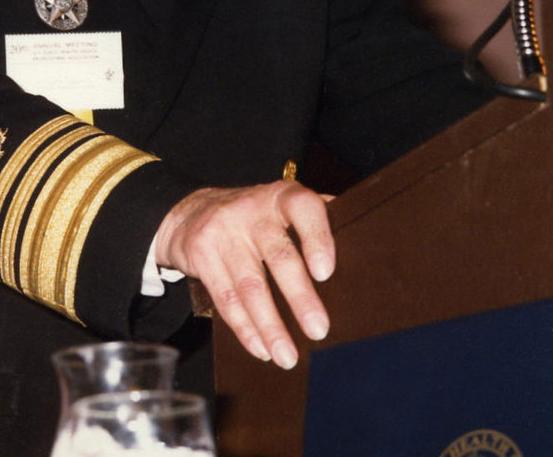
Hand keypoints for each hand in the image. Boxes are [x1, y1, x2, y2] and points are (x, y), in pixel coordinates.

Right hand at [153, 180, 334, 369]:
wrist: (192, 211)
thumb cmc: (255, 216)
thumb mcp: (282, 205)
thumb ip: (315, 218)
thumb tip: (360, 237)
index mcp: (281, 196)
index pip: (303, 208)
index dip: (317, 237)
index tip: (326, 272)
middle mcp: (252, 209)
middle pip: (279, 256)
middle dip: (299, 298)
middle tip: (319, 330)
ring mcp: (224, 230)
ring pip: (251, 285)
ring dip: (271, 326)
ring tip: (287, 356)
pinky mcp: (201, 254)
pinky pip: (225, 298)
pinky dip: (245, 328)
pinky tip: (260, 349)